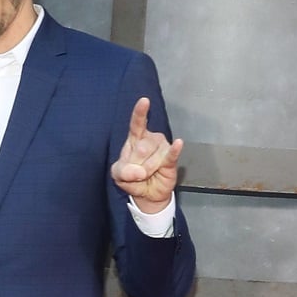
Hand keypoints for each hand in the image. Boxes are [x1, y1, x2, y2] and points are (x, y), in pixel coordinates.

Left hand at [110, 97, 182, 213]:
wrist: (146, 195)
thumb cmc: (132, 179)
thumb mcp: (118, 175)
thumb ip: (122, 171)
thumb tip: (138, 172)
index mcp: (135, 139)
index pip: (137, 123)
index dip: (140, 112)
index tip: (144, 101)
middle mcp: (150, 140)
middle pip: (141, 148)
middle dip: (136, 165)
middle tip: (136, 173)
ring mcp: (162, 149)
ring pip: (153, 157)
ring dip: (147, 170)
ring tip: (147, 174)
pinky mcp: (171, 160)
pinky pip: (171, 155)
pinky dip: (174, 150)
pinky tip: (178, 143)